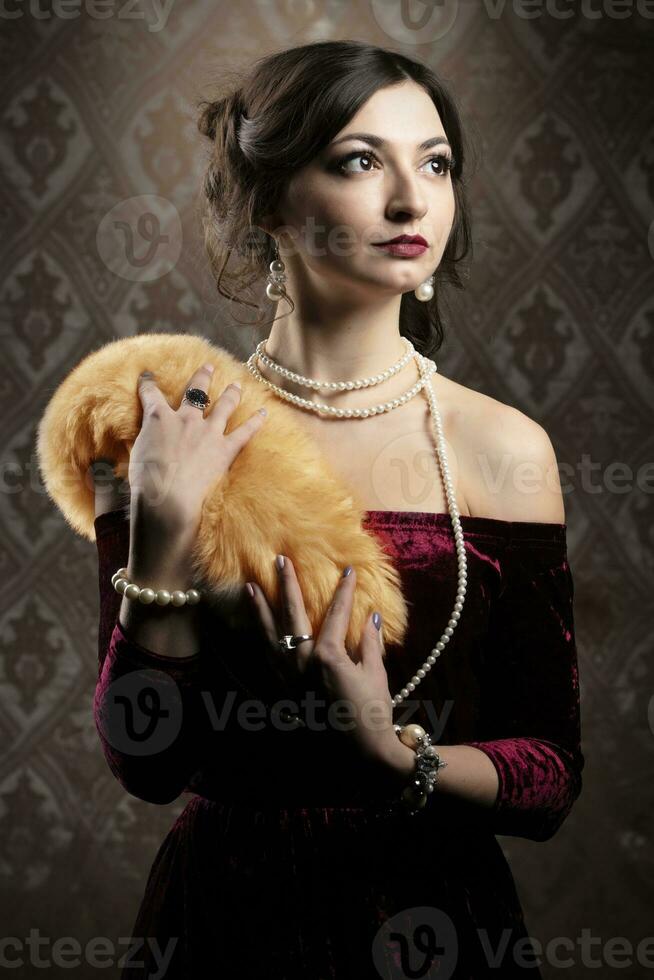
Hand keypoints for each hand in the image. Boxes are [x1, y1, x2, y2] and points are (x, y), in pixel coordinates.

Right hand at [129, 363, 266, 542]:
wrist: (167, 498)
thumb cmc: (146, 482)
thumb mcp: (136, 455)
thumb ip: (143, 441)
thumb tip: (142, 441)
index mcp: (158, 418)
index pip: (150, 394)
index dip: (148, 384)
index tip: (148, 376)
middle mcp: (185, 419)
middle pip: (196, 392)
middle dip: (202, 377)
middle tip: (208, 366)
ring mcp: (207, 432)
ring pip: (223, 405)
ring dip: (231, 393)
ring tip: (236, 384)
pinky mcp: (224, 449)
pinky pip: (244, 432)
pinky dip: (256, 422)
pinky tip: (264, 413)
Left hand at [247, 556, 397, 764]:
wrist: (360, 754)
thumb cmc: (373, 714)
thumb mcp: (376, 675)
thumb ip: (370, 644)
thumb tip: (370, 617)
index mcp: (329, 657)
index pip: (337, 614)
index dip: (345, 591)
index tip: (348, 570)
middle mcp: (304, 664)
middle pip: (292, 615)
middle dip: (287, 585)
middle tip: (279, 560)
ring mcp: (290, 679)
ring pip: (269, 636)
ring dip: (259, 610)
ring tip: (247, 587)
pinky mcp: (283, 692)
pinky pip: (266, 660)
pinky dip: (259, 641)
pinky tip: (253, 629)